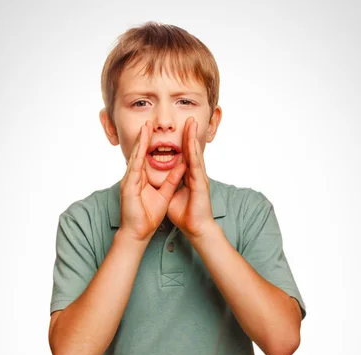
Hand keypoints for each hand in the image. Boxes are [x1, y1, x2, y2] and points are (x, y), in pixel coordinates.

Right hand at [119, 120, 186, 241]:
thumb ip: (172, 179)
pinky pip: (134, 169)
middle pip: (138, 154)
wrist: (138, 233)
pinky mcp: (127, 188)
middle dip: (143, 138)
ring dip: (140, 142)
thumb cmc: (148, 217)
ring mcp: (128, 182)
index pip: (145, 157)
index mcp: (140, 179)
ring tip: (145, 128)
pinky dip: (137, 157)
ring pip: (135, 157)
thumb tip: (182, 166)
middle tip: (148, 122)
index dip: (150, 144)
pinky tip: (141, 147)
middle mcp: (132, 178)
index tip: (156, 131)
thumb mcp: (165, 194)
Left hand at [166, 117, 213, 238]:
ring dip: (193, 138)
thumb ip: (168, 184)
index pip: (184, 156)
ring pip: (195, 154)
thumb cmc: (185, 215)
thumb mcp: (171, 196)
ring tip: (192, 123)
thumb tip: (160, 178)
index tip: (177, 130)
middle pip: (191, 151)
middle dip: (189, 135)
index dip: (181, 143)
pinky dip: (194, 153)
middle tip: (189, 119)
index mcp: (188, 177)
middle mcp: (195, 175)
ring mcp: (199, 178)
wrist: (195, 228)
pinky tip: (192, 143)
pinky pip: (196, 166)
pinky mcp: (200, 184)